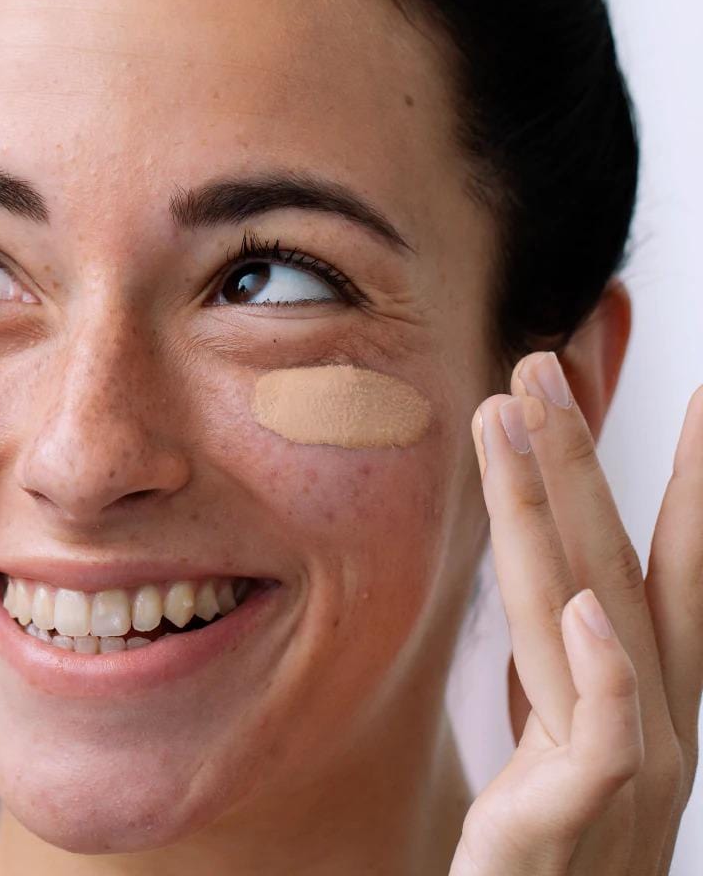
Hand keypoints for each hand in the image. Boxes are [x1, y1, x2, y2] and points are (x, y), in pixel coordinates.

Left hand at [449, 351, 702, 874]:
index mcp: (649, 687)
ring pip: (590, 608)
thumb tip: (563, 574)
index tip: (697, 393)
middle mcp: (655, 714)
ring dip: (554, 505)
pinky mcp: (580, 812)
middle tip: (540, 363)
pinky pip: (602, 734)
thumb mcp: (563, 724)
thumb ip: (564, 649)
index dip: (686, 481)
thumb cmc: (554, 832)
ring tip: (509, 414)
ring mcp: (628, 764)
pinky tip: (583, 610)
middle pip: (620, 559)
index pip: (670, 563)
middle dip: (584, 456)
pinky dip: (601, 669)